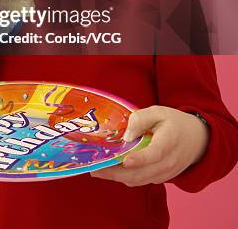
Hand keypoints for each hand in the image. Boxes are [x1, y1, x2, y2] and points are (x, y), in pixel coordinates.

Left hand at [90, 105, 209, 186]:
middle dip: (117, 172)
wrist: (197, 139)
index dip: (140, 159)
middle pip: (142, 173)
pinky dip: (126, 178)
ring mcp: (166, 173)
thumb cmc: (174, 123)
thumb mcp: (159, 112)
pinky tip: (112, 171)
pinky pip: (142, 181)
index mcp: (169, 141)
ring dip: (118, 178)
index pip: (155, 154)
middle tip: (96, 168)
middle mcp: (169, 162)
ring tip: (98, 171)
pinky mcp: (161, 178)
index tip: (126, 161)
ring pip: (139, 180)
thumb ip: (141, 118)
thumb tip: (126, 135)